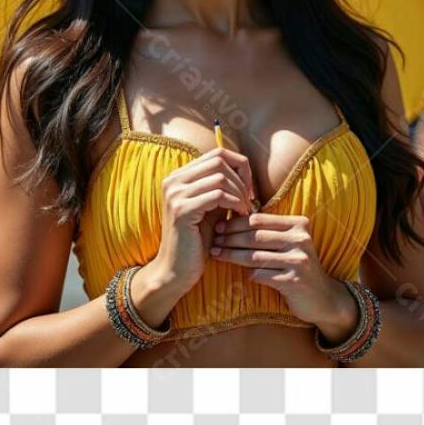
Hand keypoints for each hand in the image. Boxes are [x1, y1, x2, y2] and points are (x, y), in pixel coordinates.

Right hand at [150, 147, 257, 293]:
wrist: (176, 271)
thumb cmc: (197, 240)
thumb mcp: (210, 207)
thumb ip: (221, 187)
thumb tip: (245, 171)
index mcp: (179, 176)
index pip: (217, 153)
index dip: (239, 166)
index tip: (249, 189)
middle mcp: (174, 180)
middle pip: (220, 159)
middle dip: (242, 179)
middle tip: (250, 201)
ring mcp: (175, 194)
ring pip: (220, 176)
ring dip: (240, 194)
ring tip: (245, 211)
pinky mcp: (182, 210)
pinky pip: (218, 195)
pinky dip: (234, 203)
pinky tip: (239, 216)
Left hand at [210, 213, 359, 339]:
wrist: (323, 298)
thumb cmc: (298, 265)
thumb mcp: (289, 242)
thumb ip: (269, 230)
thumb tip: (232, 218)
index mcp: (298, 224)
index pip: (259, 219)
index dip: (235, 222)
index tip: (218, 226)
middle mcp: (300, 239)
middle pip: (255, 236)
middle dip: (230, 238)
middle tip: (213, 240)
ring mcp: (298, 260)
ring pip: (255, 256)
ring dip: (232, 255)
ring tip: (216, 254)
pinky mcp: (293, 281)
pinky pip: (261, 275)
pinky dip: (247, 274)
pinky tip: (236, 273)